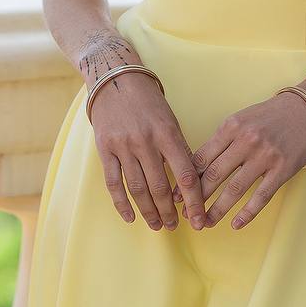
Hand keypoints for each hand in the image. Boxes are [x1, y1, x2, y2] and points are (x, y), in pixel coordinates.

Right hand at [83, 42, 208, 232]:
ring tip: (158, 225)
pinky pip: (113, 183)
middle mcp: (146, 141)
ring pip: (138, 189)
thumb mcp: (170, 120)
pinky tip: (131, 217)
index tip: (199, 219)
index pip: (186, 174)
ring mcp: (124, 146)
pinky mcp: (105, 150)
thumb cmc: (149, 101)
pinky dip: (122, 204)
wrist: (116, 79)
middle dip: (170, 211)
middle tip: (175, 227)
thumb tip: (191, 180)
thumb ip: (178, 148)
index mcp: (168, 133)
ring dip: (149, 211)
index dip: (194, 201)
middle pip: (161, 186)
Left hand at [172, 90, 305, 231]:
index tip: (177, 196)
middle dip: (197, 199)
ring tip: (206, 223)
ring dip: (217, 210)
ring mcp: (265, 156)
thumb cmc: (271, 115)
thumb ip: (222, 140)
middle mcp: (246, 140)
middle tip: (187, 215)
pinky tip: (235, 224)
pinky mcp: (282, 169)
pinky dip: (247, 213)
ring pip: (234, 189)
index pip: (202, 157)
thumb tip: (197, 168)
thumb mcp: (242, 119)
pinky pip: (261, 196)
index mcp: (232, 126)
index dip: (187, 180)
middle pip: (214, 175)